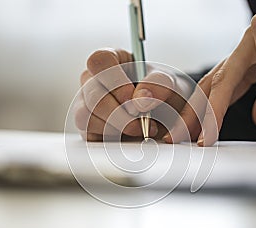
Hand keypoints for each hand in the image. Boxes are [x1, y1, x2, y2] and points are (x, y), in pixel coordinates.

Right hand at [74, 48, 192, 140]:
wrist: (167, 116)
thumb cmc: (163, 92)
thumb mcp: (169, 83)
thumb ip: (160, 85)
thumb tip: (142, 100)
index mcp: (111, 60)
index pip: (99, 61)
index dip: (116, 82)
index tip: (135, 98)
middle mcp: (93, 81)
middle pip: (94, 95)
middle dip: (120, 113)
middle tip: (144, 121)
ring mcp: (86, 104)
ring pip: (87, 117)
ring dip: (117, 128)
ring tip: (141, 129)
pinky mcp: (87, 128)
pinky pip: (90, 135)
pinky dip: (112, 139)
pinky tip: (129, 137)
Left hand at [164, 0, 255, 145]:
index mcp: (245, 63)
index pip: (215, 93)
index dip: (202, 114)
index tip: (193, 136)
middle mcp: (242, 51)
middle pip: (210, 87)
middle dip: (194, 113)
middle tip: (182, 136)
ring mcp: (251, 38)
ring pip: (227, 78)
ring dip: (215, 109)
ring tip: (210, 135)